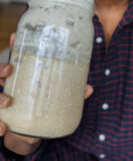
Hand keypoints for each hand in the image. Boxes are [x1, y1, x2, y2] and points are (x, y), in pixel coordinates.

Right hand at [0, 33, 93, 154]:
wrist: (32, 131)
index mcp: (25, 74)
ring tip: (8, 102)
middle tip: (10, 69)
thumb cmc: (45, 105)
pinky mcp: (2, 117)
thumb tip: (89, 88)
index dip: (15, 45)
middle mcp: (11, 84)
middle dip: (2, 67)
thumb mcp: (58, 96)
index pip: (17, 56)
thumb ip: (72, 93)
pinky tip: (4, 128)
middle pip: (0, 71)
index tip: (15, 36)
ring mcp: (5, 98)